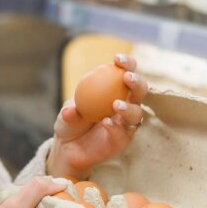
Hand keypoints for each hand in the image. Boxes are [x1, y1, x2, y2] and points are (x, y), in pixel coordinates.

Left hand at [47, 54, 148, 179]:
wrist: (69, 148)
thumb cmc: (70, 122)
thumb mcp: (66, 114)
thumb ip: (70, 111)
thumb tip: (72, 110)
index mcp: (114, 90)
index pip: (126, 72)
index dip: (127, 63)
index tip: (117, 59)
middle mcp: (126, 104)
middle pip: (140, 91)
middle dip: (137, 81)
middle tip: (127, 77)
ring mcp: (126, 123)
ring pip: (137, 113)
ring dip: (129, 107)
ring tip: (115, 104)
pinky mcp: (123, 140)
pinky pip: (124, 133)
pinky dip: (116, 127)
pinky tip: (106, 122)